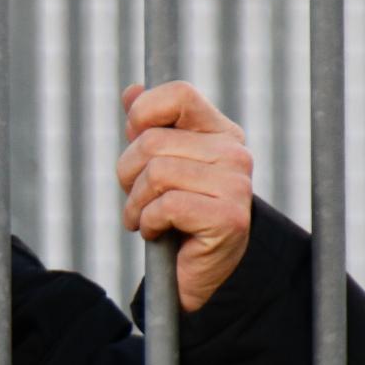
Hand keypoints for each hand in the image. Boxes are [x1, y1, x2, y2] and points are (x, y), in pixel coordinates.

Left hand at [116, 81, 253, 312]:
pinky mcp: (228, 217)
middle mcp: (234, 153)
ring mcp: (236, 185)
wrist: (199, 274)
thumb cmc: (177, 217)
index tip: (135, 143)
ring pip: (155, 173)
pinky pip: (166, 206)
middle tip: (137, 200)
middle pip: (152, 141)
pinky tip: (159, 233)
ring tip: (145, 219)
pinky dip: (149, 223)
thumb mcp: (161, 166)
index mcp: (220, 133)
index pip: (178, 95)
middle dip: (128, 175)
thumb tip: (131, 91)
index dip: (143, 115)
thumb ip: (149, 129)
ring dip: (136, 204)